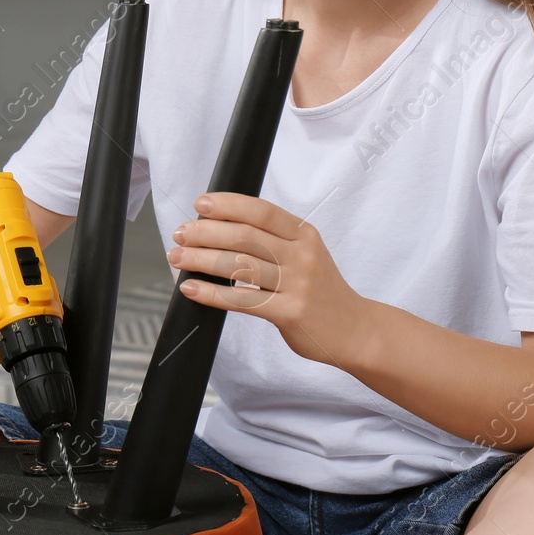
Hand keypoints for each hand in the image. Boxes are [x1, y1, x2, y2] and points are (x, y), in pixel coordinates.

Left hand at [166, 191, 369, 369]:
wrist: (356, 330)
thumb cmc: (322, 291)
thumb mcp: (307, 254)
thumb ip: (274, 240)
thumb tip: (220, 228)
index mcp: (304, 234)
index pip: (261, 211)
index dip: (227, 204)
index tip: (200, 204)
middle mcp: (302, 255)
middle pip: (244, 236)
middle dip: (205, 232)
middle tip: (180, 234)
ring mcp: (298, 284)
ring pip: (239, 266)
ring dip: (201, 259)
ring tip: (177, 258)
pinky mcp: (290, 312)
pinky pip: (242, 300)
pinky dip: (211, 293)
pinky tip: (191, 288)